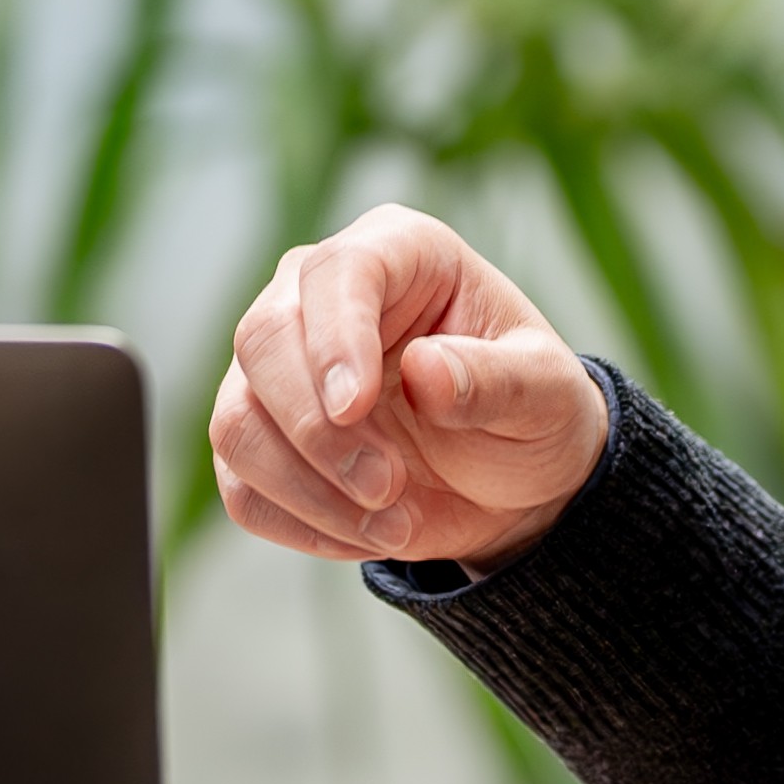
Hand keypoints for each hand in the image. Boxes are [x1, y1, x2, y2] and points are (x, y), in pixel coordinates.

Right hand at [212, 204, 609, 572]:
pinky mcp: (262, 437)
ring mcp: (279, 368)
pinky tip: (364, 530)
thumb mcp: (546, 394)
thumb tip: (425, 369)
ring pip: (237, 420)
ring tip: (392, 521)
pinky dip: (299, 522)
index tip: (355, 408)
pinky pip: (241, 484)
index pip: (337, 271)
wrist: (509, 481)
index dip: (336, 338)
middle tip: (387, 485)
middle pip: (262, 339)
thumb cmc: (529, 411)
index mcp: (399, 252)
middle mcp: (319, 296)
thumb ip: (496, 380)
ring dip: (308, 488)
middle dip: (317, 430)